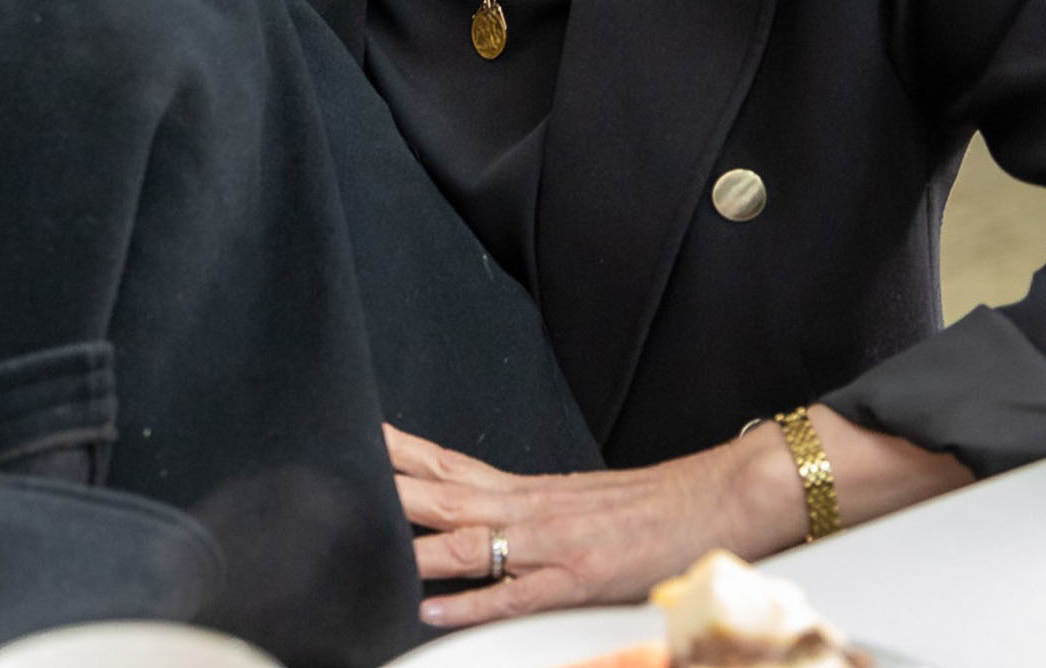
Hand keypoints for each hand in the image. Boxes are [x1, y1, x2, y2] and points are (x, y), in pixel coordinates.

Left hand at [386, 422, 800, 628]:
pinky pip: (513, 595)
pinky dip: (470, 602)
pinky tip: (432, 608)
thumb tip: (477, 518)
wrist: (714, 499)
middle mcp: (526, 507)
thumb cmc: (644, 507)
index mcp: (523, 490)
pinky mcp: (576, 578)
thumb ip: (521, 511)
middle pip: (439, 492)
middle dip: (383, 486)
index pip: (444, 464)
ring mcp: (549, 543)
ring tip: (360, 541)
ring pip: (466, 540)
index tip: (347, 438)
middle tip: (331, 474)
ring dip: (412, 541)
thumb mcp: (571, 502)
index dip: (394, 452)